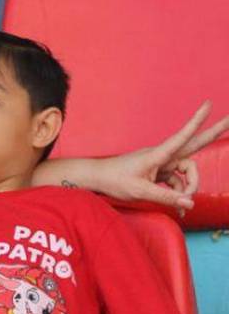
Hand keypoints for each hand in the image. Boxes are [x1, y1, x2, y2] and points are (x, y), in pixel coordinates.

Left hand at [96, 101, 228, 211]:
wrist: (97, 179)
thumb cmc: (115, 181)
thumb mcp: (140, 192)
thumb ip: (166, 197)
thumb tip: (191, 202)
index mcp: (158, 154)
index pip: (182, 136)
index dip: (197, 121)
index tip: (208, 104)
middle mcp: (164, 155)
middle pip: (194, 144)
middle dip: (214, 132)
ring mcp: (162, 163)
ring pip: (187, 173)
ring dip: (189, 189)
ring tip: (183, 208)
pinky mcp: (160, 172)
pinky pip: (177, 183)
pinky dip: (179, 195)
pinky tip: (179, 209)